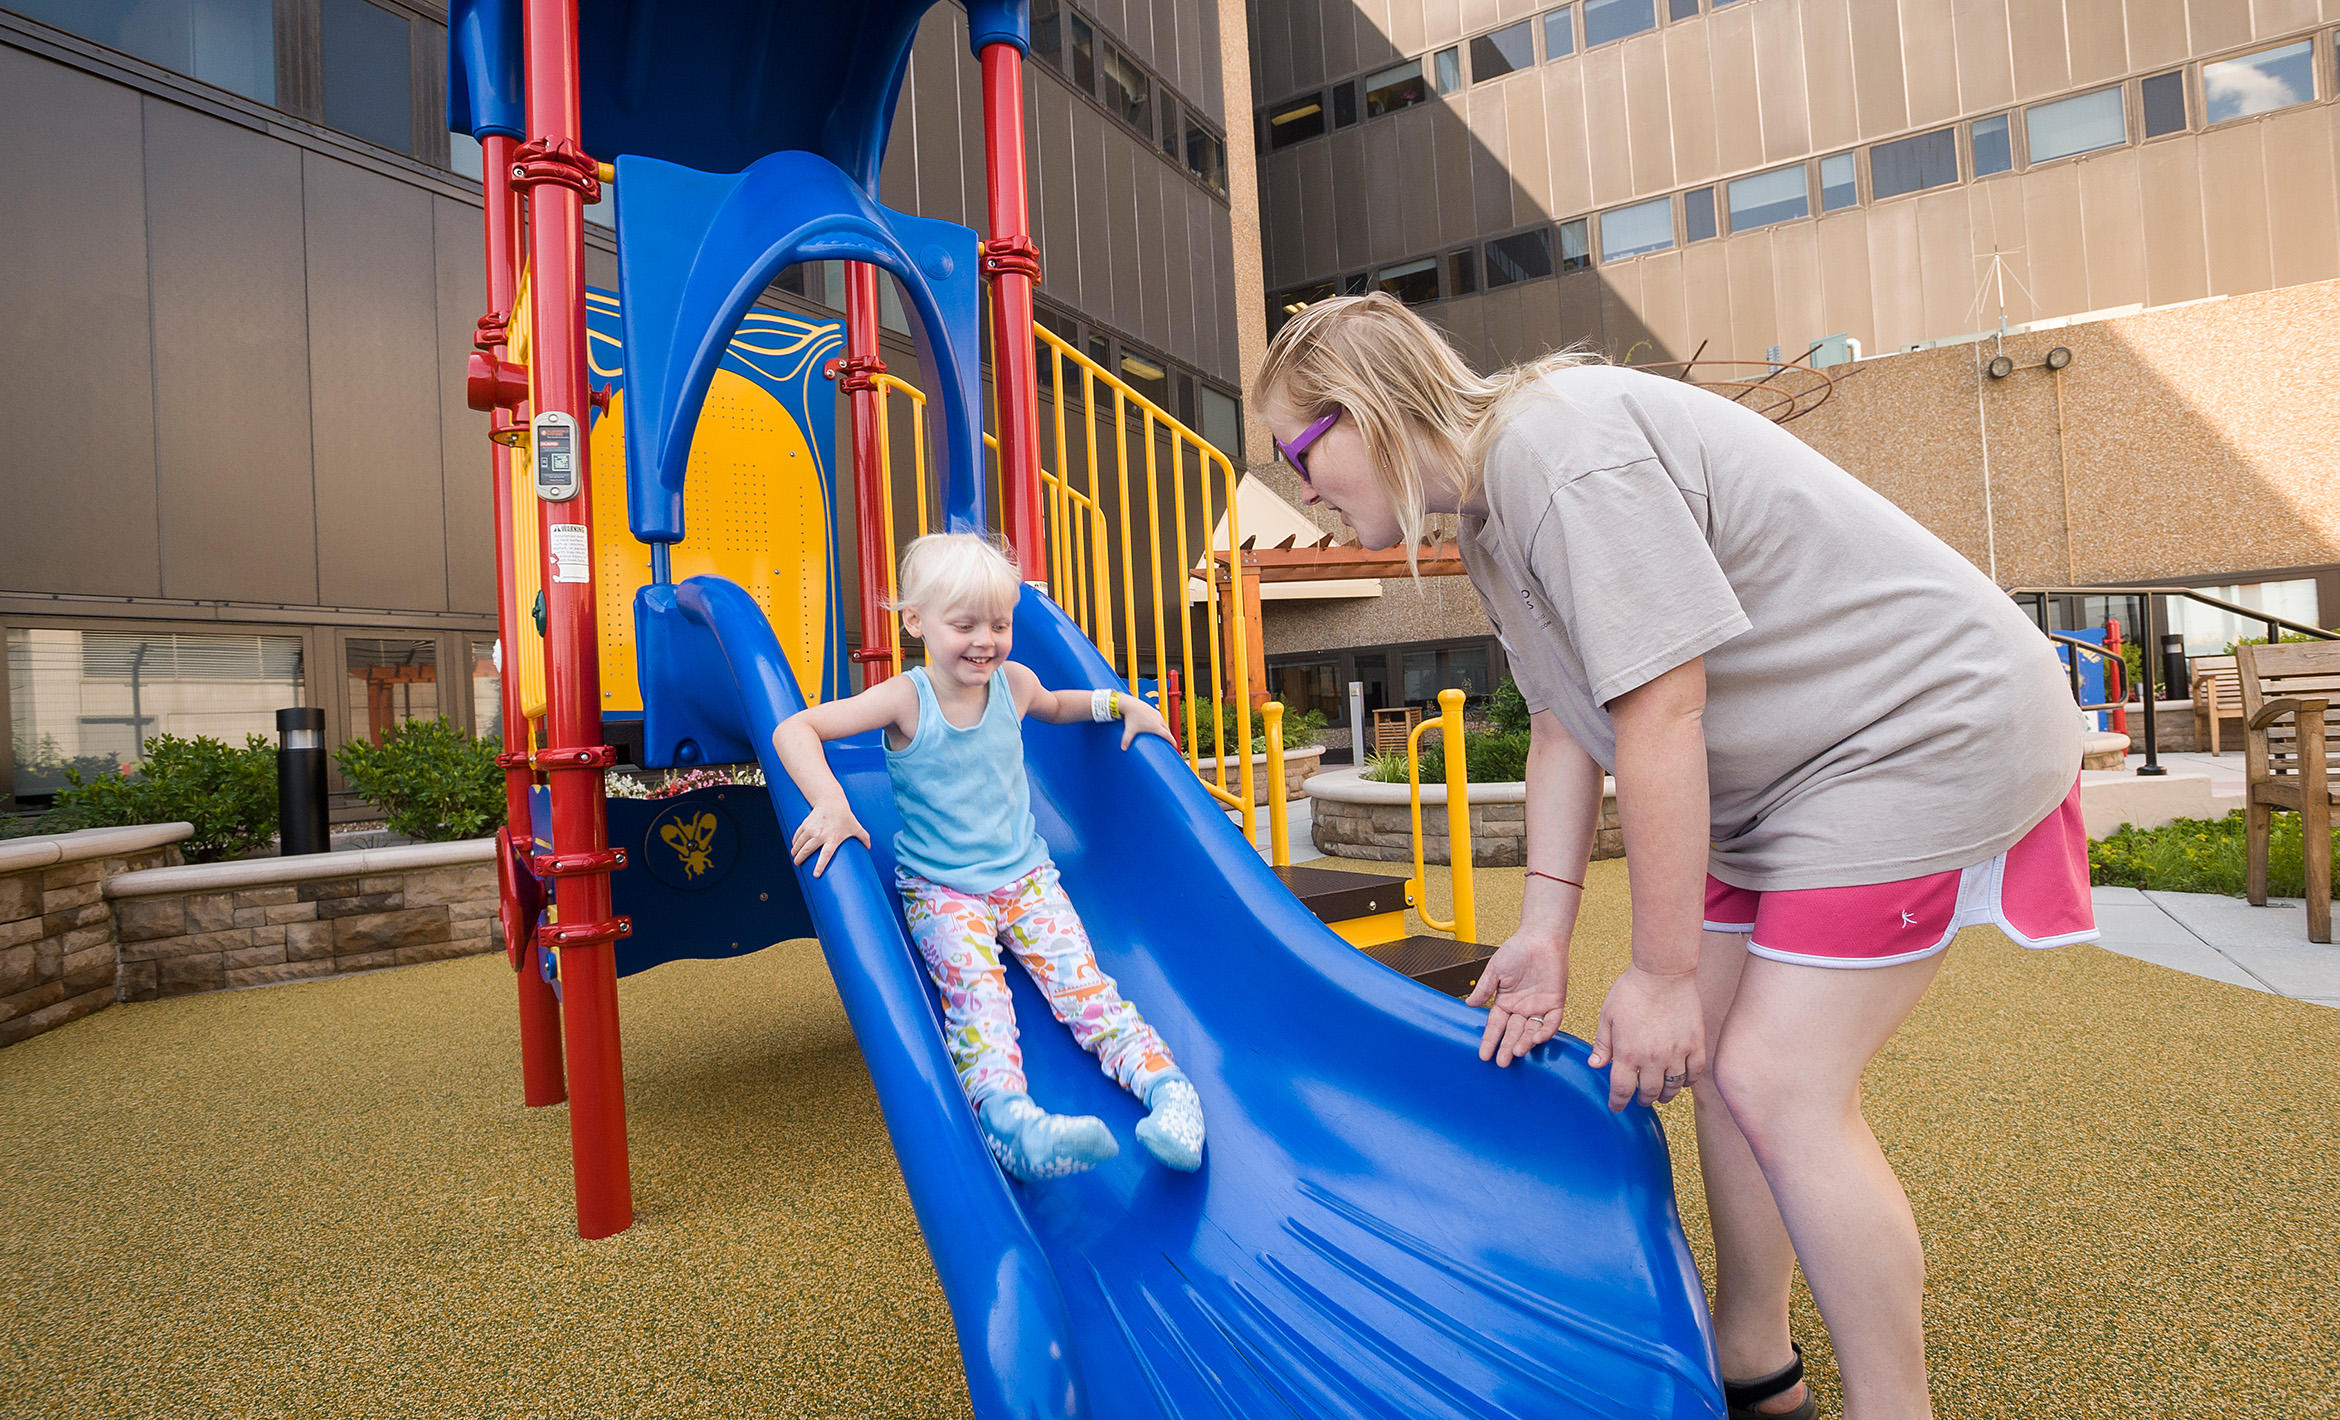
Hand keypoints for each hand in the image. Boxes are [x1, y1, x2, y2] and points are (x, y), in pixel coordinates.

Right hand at [789, 798, 869, 876]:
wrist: (832, 801)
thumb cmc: (845, 816)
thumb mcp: (855, 827)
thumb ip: (863, 837)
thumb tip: (869, 847)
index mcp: (833, 838)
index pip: (826, 855)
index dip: (820, 865)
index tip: (815, 875)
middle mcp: (821, 834)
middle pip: (807, 850)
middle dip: (800, 859)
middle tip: (797, 864)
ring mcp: (811, 829)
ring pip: (800, 843)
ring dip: (795, 851)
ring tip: (795, 857)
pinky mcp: (805, 824)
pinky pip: (798, 835)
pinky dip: (795, 842)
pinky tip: (794, 846)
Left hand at [1120, 696, 1174, 749]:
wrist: (1130, 704)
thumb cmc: (1131, 717)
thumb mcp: (1129, 731)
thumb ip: (1126, 740)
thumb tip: (1122, 749)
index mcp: (1156, 727)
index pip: (1168, 736)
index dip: (1173, 742)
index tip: (1175, 746)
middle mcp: (1159, 721)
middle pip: (1167, 731)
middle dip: (1169, 737)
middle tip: (1169, 743)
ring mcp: (1157, 715)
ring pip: (1164, 724)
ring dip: (1166, 730)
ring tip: (1164, 735)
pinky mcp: (1154, 711)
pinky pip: (1161, 719)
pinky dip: (1161, 724)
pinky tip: (1158, 726)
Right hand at [1465, 932, 1567, 1066]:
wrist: (1540, 937)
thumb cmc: (1517, 950)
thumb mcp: (1495, 970)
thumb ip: (1484, 989)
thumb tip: (1469, 1004)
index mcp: (1505, 1002)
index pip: (1496, 1026)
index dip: (1490, 1040)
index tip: (1483, 1054)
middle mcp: (1521, 1008)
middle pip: (1512, 1033)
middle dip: (1506, 1047)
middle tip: (1501, 1062)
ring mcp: (1538, 1007)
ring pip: (1531, 1031)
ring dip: (1524, 1042)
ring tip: (1516, 1052)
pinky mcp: (1555, 1003)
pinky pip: (1551, 1022)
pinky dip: (1545, 1031)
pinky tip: (1536, 1038)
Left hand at [1585, 965, 1703, 1110]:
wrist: (1663, 974)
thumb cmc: (1631, 991)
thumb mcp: (1608, 1016)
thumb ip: (1603, 1044)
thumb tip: (1595, 1065)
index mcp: (1628, 1053)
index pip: (1621, 1090)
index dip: (1617, 1103)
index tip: (1616, 1107)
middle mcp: (1653, 1058)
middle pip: (1649, 1093)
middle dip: (1643, 1100)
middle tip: (1641, 1100)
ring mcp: (1677, 1053)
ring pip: (1673, 1087)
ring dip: (1665, 1095)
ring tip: (1661, 1095)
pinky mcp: (1696, 1044)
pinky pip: (1695, 1073)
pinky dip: (1688, 1082)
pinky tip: (1682, 1081)